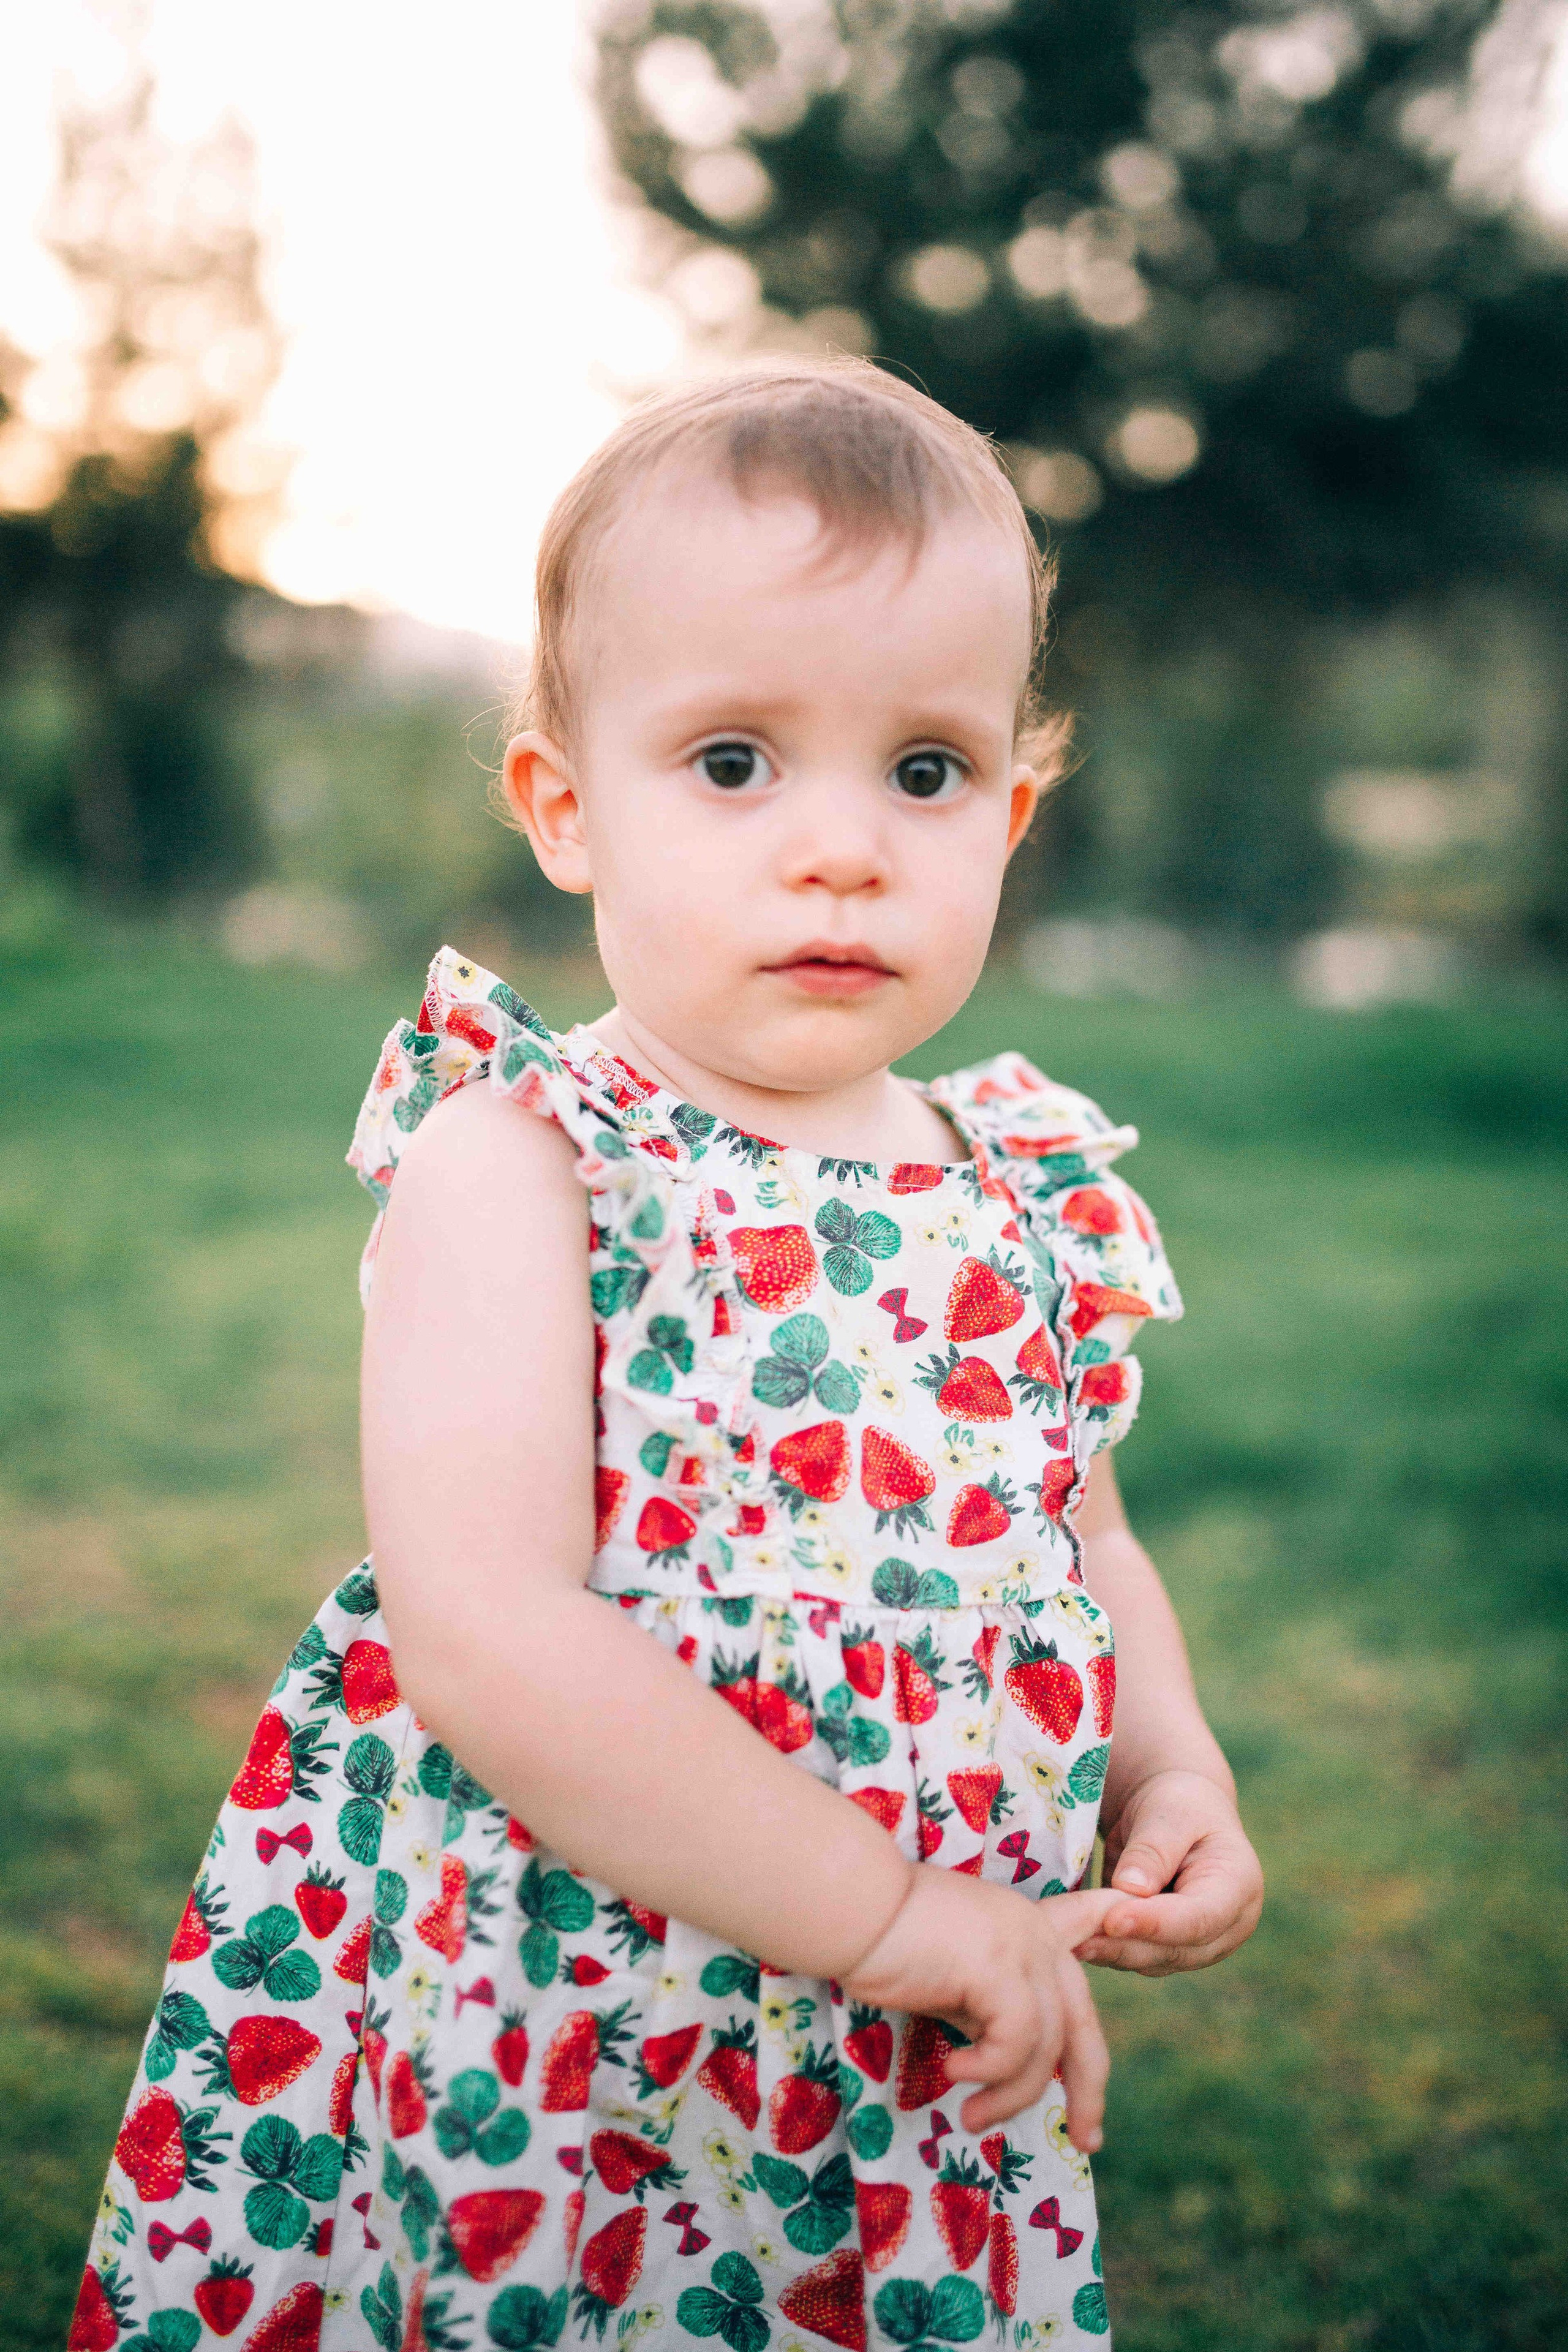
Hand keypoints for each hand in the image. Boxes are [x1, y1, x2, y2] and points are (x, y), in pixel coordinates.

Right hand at [843, 1865, 1118, 2147]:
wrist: (851, 1906)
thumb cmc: (882, 1938)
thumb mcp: (950, 1972)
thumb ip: (985, 2001)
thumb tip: (1002, 2058)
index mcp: (1024, 1924)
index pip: (1086, 1921)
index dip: (1110, 1924)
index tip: (1123, 1923)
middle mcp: (1035, 1933)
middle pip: (1083, 2024)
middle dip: (1089, 2090)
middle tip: (1087, 2140)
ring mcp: (1024, 1949)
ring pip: (1047, 2047)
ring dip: (1011, 2097)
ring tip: (972, 2118)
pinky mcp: (1001, 1969)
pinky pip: (1017, 2046)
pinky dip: (991, 2073)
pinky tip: (954, 2074)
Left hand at [1079, 1768, 1263, 1975]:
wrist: (1175, 1814)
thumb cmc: (1178, 1803)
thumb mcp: (1170, 1811)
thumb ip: (1154, 1849)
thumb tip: (1131, 1890)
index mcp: (1239, 1886)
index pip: (1200, 1917)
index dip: (1155, 1923)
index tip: (1111, 1920)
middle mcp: (1227, 1926)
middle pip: (1176, 1949)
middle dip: (1126, 1945)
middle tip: (1078, 1940)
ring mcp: (1199, 1944)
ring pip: (1154, 1961)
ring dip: (1112, 1953)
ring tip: (1070, 1941)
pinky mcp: (1169, 1949)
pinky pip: (1138, 1957)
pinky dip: (1108, 1950)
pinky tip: (1077, 1940)